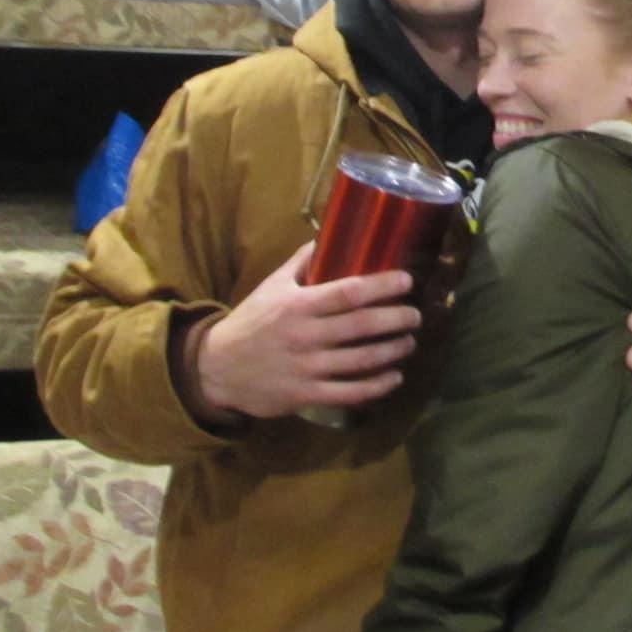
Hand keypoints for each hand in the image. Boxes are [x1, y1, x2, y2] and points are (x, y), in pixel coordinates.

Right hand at [194, 247, 420, 421]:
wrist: (216, 369)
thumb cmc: (250, 323)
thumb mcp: (271, 287)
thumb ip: (300, 263)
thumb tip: (327, 236)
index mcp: (298, 306)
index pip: (349, 292)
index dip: (383, 286)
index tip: (407, 281)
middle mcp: (305, 336)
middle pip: (362, 326)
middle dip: (397, 319)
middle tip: (415, 315)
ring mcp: (307, 368)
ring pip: (361, 360)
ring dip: (392, 350)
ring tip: (409, 342)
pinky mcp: (306, 395)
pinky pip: (350, 393)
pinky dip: (377, 386)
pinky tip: (394, 377)